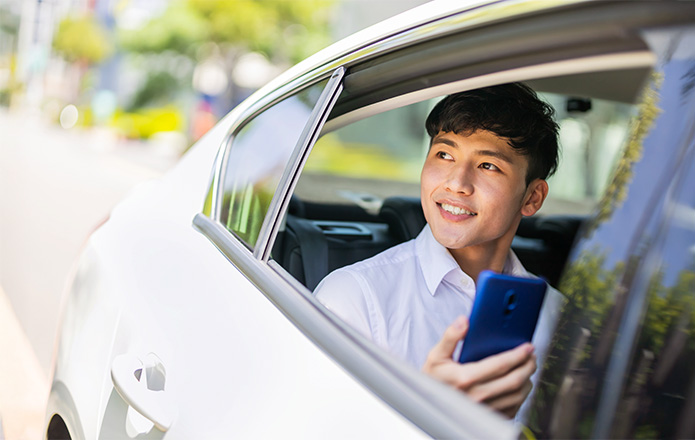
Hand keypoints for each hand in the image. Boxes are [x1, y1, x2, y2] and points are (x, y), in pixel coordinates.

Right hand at [422, 315, 536, 417]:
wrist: (427, 403)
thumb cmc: (432, 379)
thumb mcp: (436, 355)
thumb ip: (450, 336)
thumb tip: (464, 321)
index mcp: (465, 378)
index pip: (500, 364)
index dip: (518, 354)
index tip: (527, 347)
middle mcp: (476, 396)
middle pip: (513, 380)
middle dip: (528, 366)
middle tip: (532, 356)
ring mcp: (484, 410)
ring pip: (516, 396)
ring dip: (527, 381)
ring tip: (528, 369)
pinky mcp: (488, 418)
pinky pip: (512, 409)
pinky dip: (521, 397)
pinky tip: (520, 386)